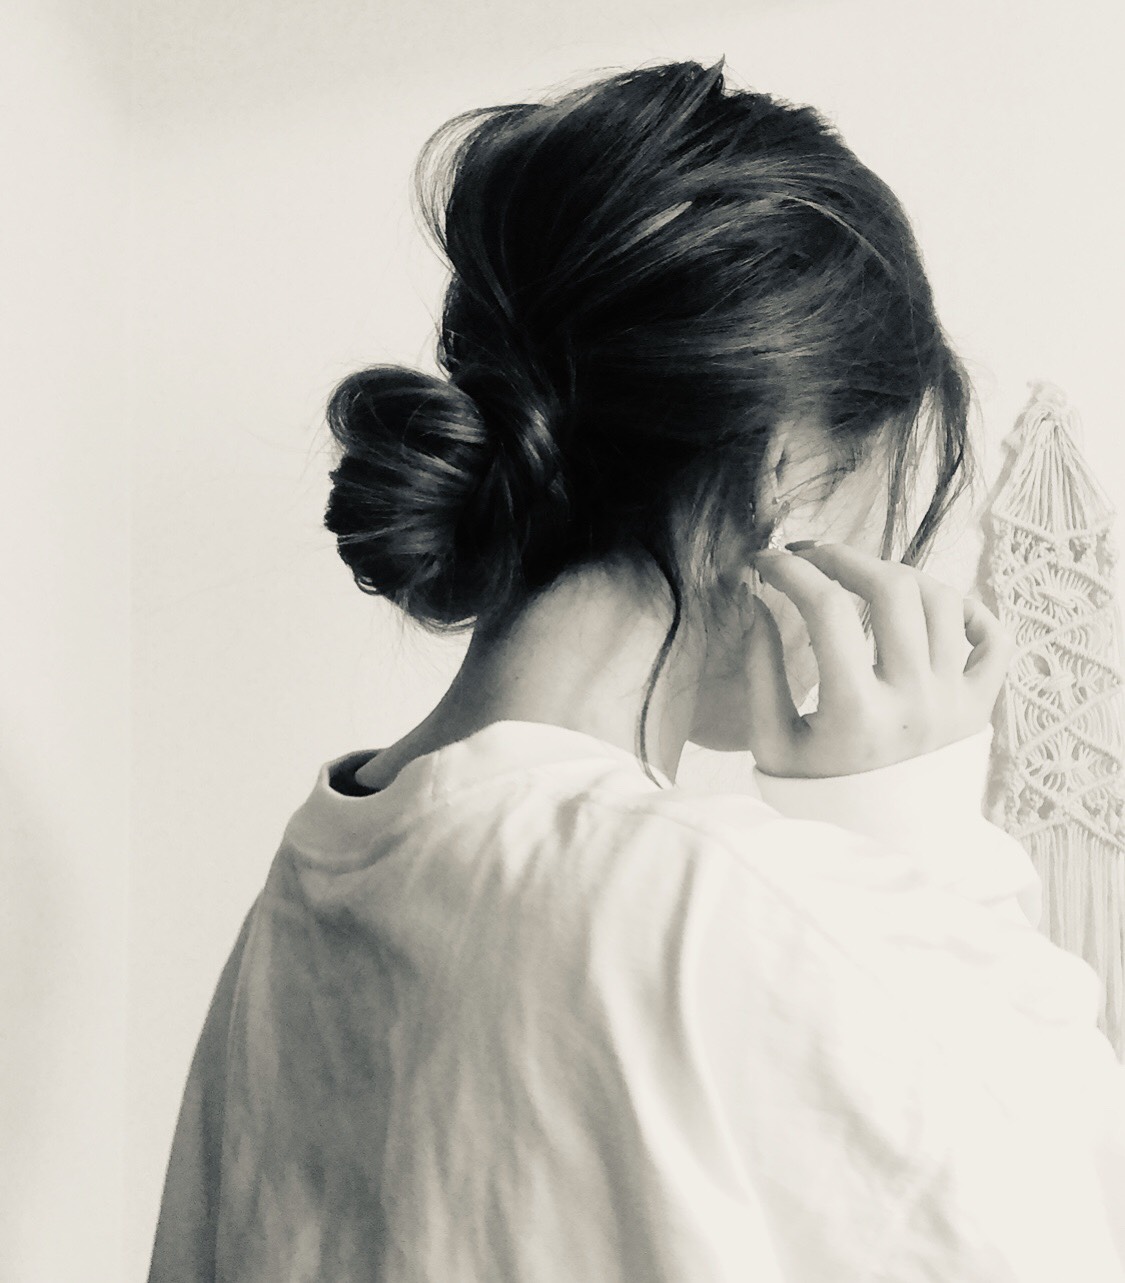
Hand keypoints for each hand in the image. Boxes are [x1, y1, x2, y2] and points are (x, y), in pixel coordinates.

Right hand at [743, 542, 1015, 777]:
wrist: (881, 846)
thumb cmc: (816, 794)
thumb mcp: (771, 741)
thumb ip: (761, 669)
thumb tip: (759, 600)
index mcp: (857, 712)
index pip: (824, 608)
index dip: (789, 571)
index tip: (765, 560)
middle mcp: (915, 701)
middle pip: (891, 588)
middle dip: (843, 556)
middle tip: (812, 555)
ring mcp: (955, 702)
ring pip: (942, 599)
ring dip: (898, 574)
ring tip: (863, 579)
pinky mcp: (980, 708)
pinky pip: (995, 637)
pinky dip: (967, 608)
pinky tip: (928, 607)